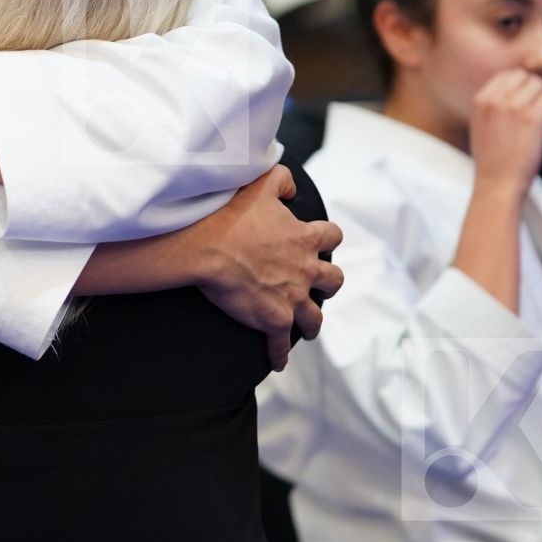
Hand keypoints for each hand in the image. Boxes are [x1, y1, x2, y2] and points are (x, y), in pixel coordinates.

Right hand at [194, 165, 344, 372]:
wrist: (208, 248)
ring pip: (315, 317)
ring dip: (312, 322)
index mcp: (304, 238)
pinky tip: (276, 361)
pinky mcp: (274, 320)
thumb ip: (281, 180)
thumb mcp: (259, 186)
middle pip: (333, 279)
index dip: (327, 239)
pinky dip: (279, 354)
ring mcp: (292, 298)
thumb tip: (292, 188)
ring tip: (308, 327)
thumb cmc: (230, 217)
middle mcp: (305, 270)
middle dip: (328, 283)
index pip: (332, 236)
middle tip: (318, 285)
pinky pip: (281, 343)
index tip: (319, 243)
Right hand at [469, 69, 541, 198]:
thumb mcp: (482, 123)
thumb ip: (495, 102)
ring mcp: (512, 107)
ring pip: (538, 86)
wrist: (496, 182)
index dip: (519, 87)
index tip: (520, 105)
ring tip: (538, 120)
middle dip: (532, 91)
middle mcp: (494, 100)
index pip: (506, 75)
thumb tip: (521, 83)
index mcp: (479, 100)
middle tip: (532, 112)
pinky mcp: (531, 117)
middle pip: (524, 77)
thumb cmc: (492, 157)